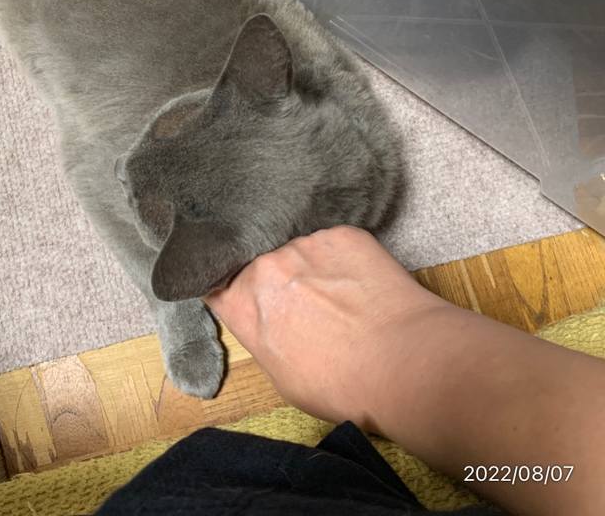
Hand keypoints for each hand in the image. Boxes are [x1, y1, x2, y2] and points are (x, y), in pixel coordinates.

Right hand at [205, 225, 447, 431]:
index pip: (218, 283)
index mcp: (242, 302)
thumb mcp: (281, 376)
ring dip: (313, 268)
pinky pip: (335, 243)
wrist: (401, 362)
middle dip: (279, 280)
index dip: (234, 289)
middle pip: (263, 264)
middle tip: (308, 304)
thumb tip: (272, 321)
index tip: (250, 297)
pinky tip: (362, 285)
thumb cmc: (340, 384)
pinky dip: (345, 260)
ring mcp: (305, 244)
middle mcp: (266, 264)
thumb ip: (262, 334)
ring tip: (342, 297)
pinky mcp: (342, 234)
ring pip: (301, 251)